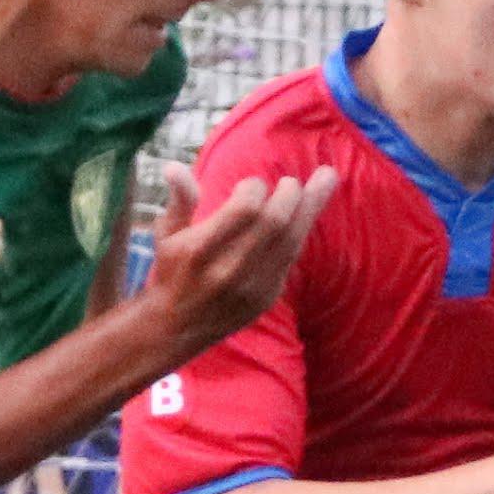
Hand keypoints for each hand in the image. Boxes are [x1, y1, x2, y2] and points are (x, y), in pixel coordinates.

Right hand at [140, 166, 336, 361]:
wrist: (177, 328)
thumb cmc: (172, 270)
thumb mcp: (166, 235)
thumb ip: (179, 200)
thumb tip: (173, 165)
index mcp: (201, 250)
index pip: (245, 209)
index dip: (254, 188)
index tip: (251, 186)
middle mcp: (229, 270)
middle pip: (276, 223)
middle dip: (290, 193)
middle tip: (290, 181)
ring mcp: (251, 287)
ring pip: (292, 240)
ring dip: (311, 206)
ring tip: (327, 177)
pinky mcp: (267, 297)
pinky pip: (291, 257)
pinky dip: (301, 230)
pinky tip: (309, 210)